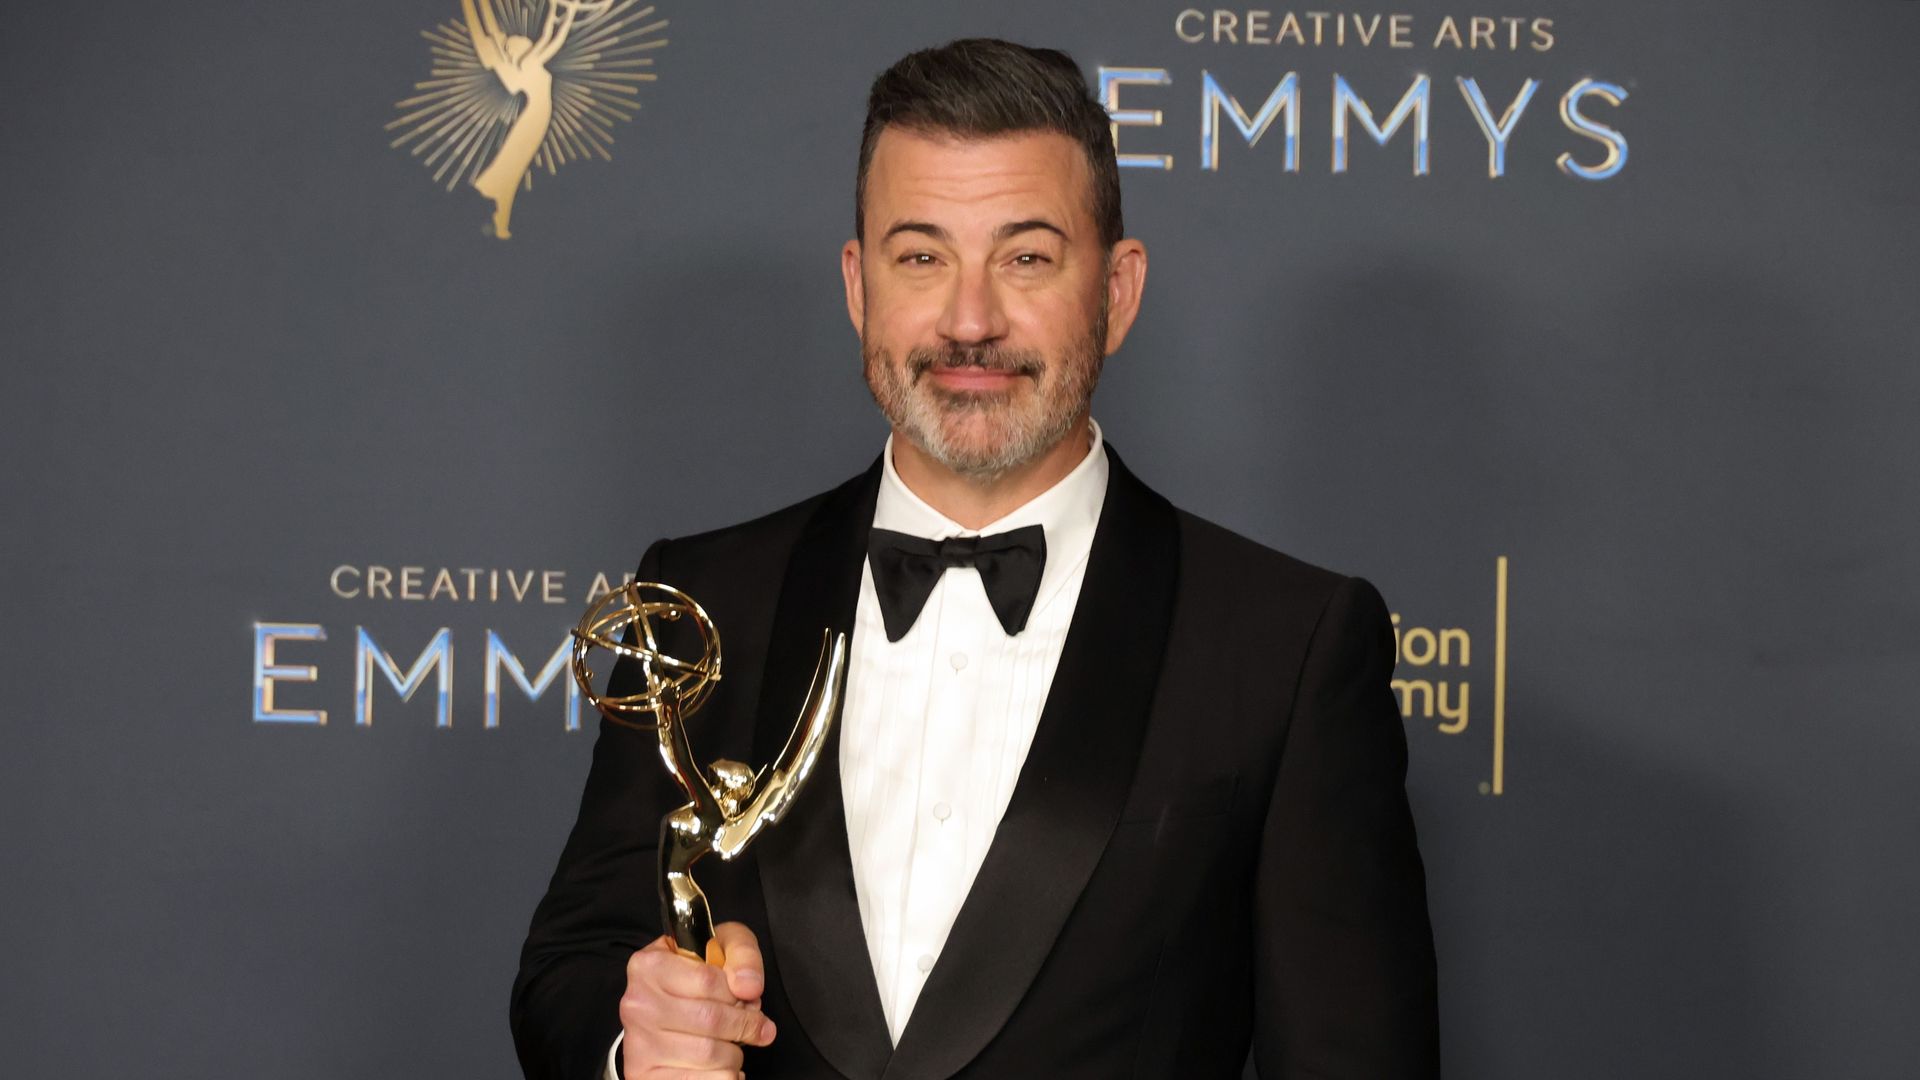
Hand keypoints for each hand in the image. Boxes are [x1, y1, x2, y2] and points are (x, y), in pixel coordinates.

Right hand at [619, 922, 774, 1077]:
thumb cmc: (695, 977)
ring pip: (712, 1055)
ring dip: (734, 1052)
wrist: (662, 1008)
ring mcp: (639, 1045)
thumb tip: (749, 987)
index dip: (737, 992)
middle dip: (745, 1024)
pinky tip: (718, 1063)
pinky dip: (725, 1075)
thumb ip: (742, 955)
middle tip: (753, 1024)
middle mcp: (638, 1006)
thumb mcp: (721, 947)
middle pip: (712, 1020)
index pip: (709, 980)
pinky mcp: (645, 1077)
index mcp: (649, 966)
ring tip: (728, 1042)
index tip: (745, 997)